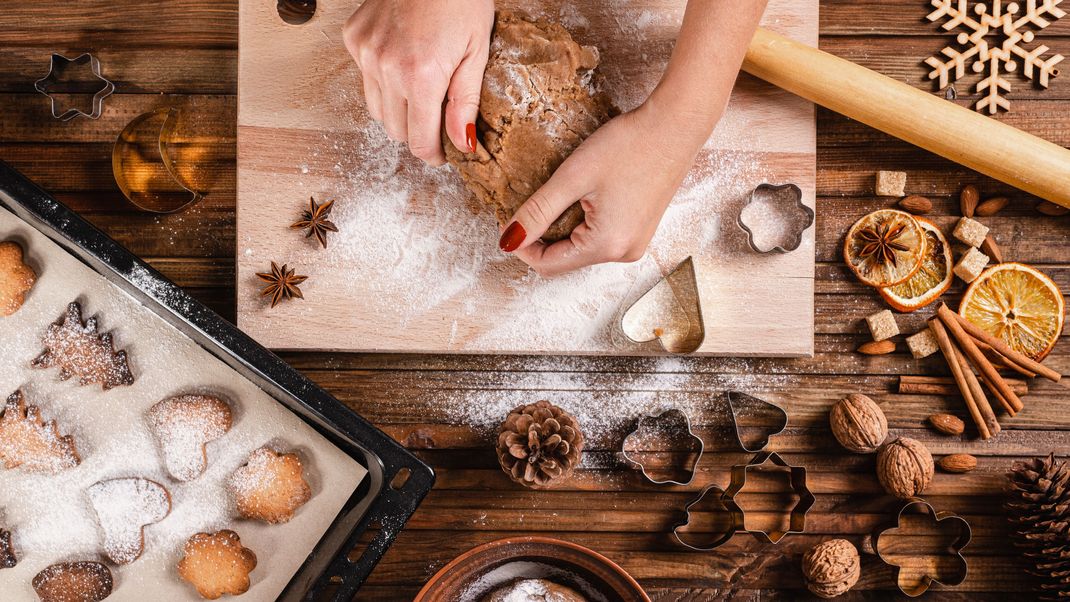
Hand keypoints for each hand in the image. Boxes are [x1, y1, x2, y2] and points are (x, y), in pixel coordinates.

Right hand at [343, 0, 493, 165]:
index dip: (433, 155)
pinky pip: (365, 79)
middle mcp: (386, 68)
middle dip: (419, 132)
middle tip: (438, 120)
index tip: (443, 154)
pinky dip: (383, 81)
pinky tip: (403, 62)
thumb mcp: (477, 51)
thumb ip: (466, 102)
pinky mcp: (354, 39)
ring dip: (399, 110)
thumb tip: (462, 144)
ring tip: (422, 89)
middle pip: (397, 130)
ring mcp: (365, 53)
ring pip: (377, 109)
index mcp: (421, 76)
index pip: (419, 141)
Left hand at [500, 101, 711, 275]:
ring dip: (563, 226)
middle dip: (543, 236)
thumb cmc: (629, 146)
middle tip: (534, 200)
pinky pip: (600, 236)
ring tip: (563, 192)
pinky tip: (584, 194)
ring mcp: (635, 243)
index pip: (548, 265)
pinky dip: (583, 221)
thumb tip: (509, 240)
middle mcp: (623, 253)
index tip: (509, 218)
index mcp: (606, 246)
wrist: (675, 125)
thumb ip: (538, 212)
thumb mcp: (573, 177)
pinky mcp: (640, 230)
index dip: (522, 246)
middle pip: (565, 258)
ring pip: (581, 247)